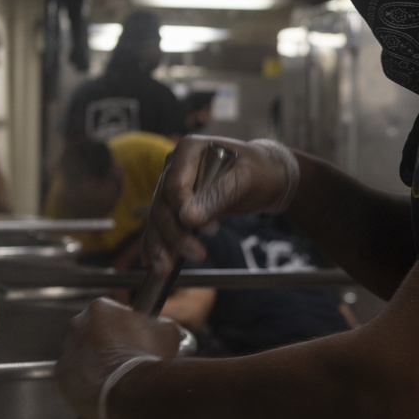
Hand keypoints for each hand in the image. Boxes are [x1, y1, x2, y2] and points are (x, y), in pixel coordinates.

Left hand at [56, 297, 183, 418]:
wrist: (130, 390)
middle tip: (124, 357)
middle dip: (106, 342)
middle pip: (93, 331)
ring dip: (95, 361)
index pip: (112, 313)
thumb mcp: (167, 331)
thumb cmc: (146, 357)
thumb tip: (159, 327)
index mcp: (100, 308)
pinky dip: (86, 381)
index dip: (125, 326)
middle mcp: (77, 324)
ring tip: (115, 376)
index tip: (134, 338)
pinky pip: (74, 375)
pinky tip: (103, 387)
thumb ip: (158, 324)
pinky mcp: (61, 375)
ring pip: (82, 354)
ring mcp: (66, 350)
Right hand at [143, 135, 298, 273]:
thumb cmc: (259, 171)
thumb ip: (218, 195)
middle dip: (175, 234)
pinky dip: (156, 243)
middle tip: (197, 255)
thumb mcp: (246, 179)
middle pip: (163, 204)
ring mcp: (173, 185)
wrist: (266, 176)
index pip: (175, 184)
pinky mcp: (176, 204)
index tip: (204, 228)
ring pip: (158, 217)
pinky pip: (162, 224)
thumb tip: (189, 218)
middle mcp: (175, 166)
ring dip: (161, 244)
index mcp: (189, 150)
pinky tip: (152, 261)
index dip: (184, 209)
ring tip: (165, 268)